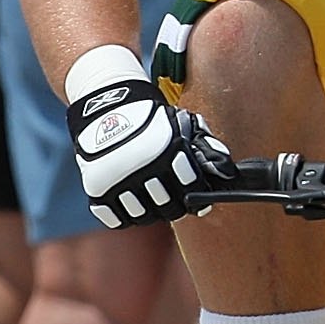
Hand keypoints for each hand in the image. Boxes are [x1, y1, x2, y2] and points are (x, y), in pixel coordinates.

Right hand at [63, 45, 231, 228]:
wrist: (106, 104)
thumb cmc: (152, 119)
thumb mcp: (183, 124)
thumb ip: (206, 147)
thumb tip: (227, 172)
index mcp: (168, 150)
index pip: (192, 189)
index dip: (198, 194)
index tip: (197, 195)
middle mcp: (144, 167)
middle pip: (170, 209)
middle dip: (176, 205)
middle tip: (175, 198)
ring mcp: (118, 180)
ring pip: (144, 216)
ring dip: (151, 211)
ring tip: (152, 198)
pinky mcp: (97, 188)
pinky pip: (116, 218)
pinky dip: (125, 215)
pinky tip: (132, 202)